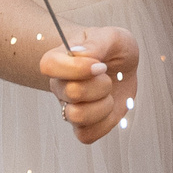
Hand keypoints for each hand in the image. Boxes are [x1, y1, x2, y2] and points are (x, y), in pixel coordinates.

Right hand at [41, 24, 140, 144]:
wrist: (123, 66)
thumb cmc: (113, 49)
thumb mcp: (112, 37)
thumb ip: (96, 43)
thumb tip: (80, 56)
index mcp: (60, 59)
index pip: (49, 65)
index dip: (77, 68)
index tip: (100, 65)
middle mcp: (59, 85)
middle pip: (71, 92)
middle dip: (100, 85)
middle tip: (107, 76)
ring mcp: (68, 108)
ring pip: (77, 117)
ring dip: (103, 105)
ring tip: (108, 93)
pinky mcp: (82, 126)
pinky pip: (86, 135)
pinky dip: (105, 124)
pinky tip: (109, 108)